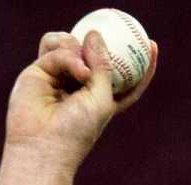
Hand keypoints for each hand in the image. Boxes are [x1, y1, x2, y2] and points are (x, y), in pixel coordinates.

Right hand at [4, 29, 157, 167]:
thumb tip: (95, 35)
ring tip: (84, 69)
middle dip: (102, 46)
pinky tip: (77, 69)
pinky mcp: (39, 70)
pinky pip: (53, 49)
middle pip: (94, 54)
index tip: (151, 45)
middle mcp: (80, 85)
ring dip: (78, 49)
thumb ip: (103, 66)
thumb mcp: (101, 98)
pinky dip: (66, 54)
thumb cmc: (77, 129)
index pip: (125, 76)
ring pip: (71, 45)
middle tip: (106, 41)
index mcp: (103, 97)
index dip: (139, 62)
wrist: (42, 143)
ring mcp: (59, 76)